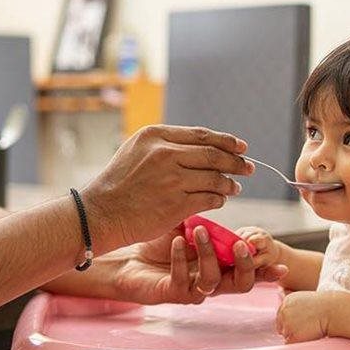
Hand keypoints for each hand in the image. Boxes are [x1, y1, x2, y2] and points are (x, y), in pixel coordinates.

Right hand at [81, 125, 253, 250]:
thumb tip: (203, 146)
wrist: (100, 214)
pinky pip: (209, 198)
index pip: (201, 135)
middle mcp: (164, 153)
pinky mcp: (176, 204)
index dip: (226, 141)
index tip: (241, 147)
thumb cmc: (119, 184)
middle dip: (236, 161)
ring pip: (215, 177)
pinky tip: (220, 200)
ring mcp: (172, 179)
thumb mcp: (136, 151)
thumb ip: (166, 145)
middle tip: (248, 167)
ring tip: (235, 187)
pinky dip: (219, 199)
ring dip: (229, 183)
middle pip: (213, 154)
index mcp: (155, 136)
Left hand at [110, 227, 288, 303]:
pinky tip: (176, 240)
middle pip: (242, 283)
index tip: (281, 262)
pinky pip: (182, 280)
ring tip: (199, 230)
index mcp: (223, 263)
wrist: (128, 254)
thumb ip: (212, 217)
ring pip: (212, 281)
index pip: (252, 269)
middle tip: (239, 243)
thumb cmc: (161, 237)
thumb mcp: (190, 223)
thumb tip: (227, 191)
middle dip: (245, 264)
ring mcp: (192, 288)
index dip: (268, 270)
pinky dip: (180, 258)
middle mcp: (212, 279)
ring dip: (209, 255)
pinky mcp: (172, 292)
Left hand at [276, 291, 332, 342]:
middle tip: (307, 328)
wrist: (334, 311)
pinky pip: (292, 345)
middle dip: (291, 330)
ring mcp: (287, 324)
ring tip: (311, 330)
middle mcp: (284, 311)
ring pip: (287, 336)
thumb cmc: (326, 306)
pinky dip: (300, 343)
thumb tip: (289, 309)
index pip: (281, 317)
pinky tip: (310, 336)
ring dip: (296, 337)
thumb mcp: (306, 299)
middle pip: (282, 327)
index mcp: (287, 301)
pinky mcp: (293, 336)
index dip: (291, 322)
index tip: (302, 323)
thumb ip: (296, 306)